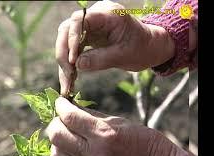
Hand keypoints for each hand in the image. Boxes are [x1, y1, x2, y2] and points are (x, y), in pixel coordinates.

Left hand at [46, 97, 186, 155]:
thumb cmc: (144, 143)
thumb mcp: (120, 122)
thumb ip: (93, 116)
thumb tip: (72, 108)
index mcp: (105, 134)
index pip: (70, 117)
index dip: (61, 106)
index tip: (61, 102)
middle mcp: (94, 155)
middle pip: (56, 136)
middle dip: (56, 122)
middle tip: (62, 119)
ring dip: (58, 143)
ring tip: (68, 137)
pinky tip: (75, 155)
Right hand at [56, 1, 174, 94]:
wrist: (149, 47)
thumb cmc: (142, 48)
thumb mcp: (124, 55)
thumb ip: (101, 59)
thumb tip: (77, 65)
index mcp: (107, 13)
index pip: (79, 20)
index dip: (71, 38)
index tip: (72, 60)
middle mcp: (95, 16)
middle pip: (67, 30)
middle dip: (64, 53)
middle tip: (68, 75)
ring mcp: (89, 26)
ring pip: (66, 41)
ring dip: (64, 62)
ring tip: (67, 83)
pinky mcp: (87, 36)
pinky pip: (72, 49)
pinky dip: (70, 64)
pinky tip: (70, 79)